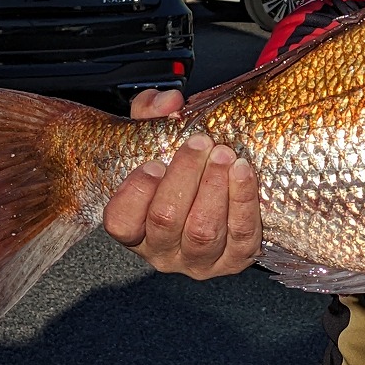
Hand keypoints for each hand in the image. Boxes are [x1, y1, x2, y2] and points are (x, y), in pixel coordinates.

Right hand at [103, 88, 262, 278]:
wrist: (222, 193)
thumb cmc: (181, 169)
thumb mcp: (157, 139)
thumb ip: (151, 115)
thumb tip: (168, 102)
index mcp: (135, 227)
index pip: (121, 222)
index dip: (135, 194)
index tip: (155, 163)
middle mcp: (161, 250)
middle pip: (166, 220)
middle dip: (185, 177)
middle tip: (200, 143)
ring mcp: (198, 261)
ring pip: (202, 231)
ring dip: (214, 188)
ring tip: (223, 155)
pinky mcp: (234, 261)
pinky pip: (240, 234)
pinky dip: (243, 200)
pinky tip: (243, 172)